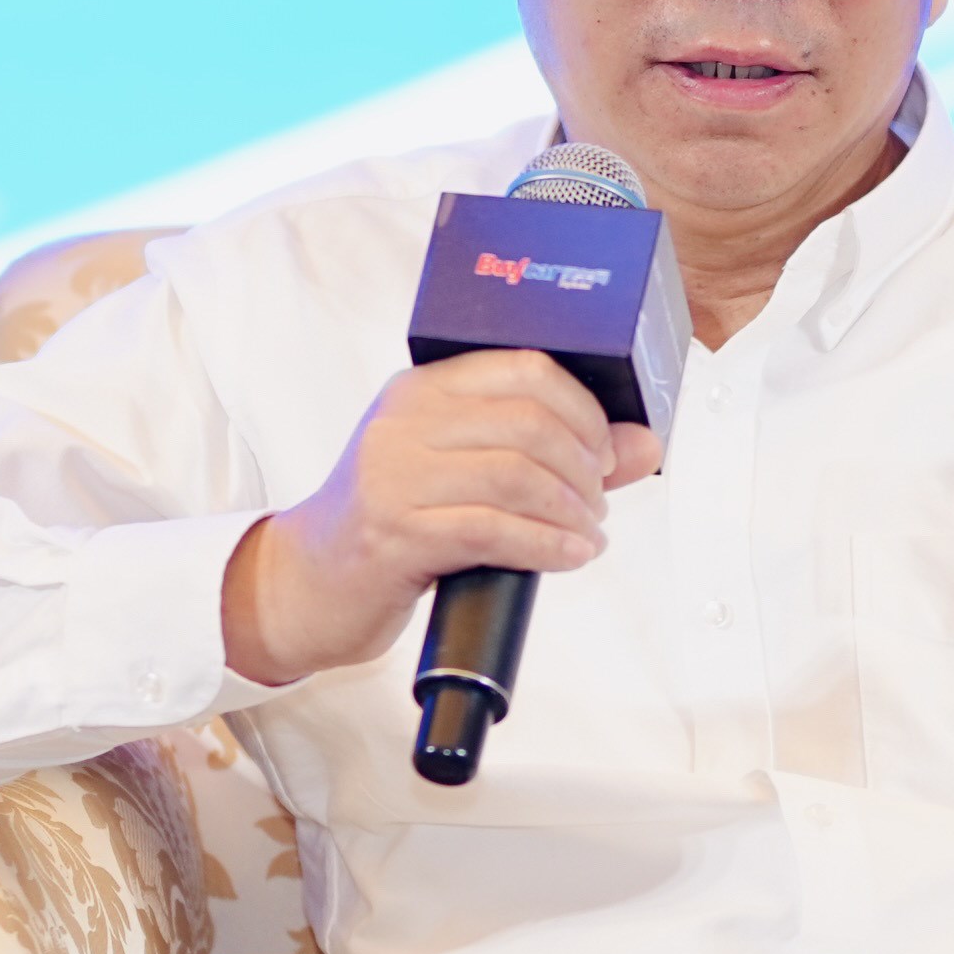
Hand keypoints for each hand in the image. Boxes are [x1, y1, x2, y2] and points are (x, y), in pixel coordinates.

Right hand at [222, 350, 662, 686]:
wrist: (308, 584)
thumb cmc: (393, 525)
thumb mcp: (463, 475)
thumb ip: (553, 454)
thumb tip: (646, 445)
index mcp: (421, 390)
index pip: (525, 369)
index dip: (584, 410)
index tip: (605, 452)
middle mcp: (404, 422)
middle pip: (529, 423)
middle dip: (584, 467)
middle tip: (596, 503)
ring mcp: (393, 476)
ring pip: (517, 477)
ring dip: (571, 510)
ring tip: (586, 533)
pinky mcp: (394, 534)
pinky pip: (494, 530)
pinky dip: (548, 545)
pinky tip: (571, 555)